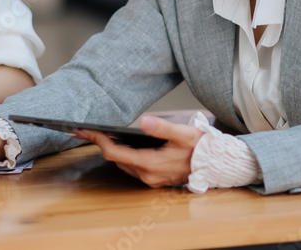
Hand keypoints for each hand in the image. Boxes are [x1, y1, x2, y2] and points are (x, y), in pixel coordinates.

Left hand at [75, 115, 204, 187]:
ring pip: (123, 164)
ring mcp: (151, 179)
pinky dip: (124, 155)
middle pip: (115, 159)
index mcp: (150, 164)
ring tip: (101, 134)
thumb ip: (163, 128)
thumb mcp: (183, 133)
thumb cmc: (200, 147)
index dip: (98, 140)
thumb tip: (144, 122)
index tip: (85, 130)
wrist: (216, 165)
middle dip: (102, 143)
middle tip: (88, 129)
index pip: (114, 153)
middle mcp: (147, 175)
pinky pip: (133, 167)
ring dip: (113, 150)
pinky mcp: (155, 179)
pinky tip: (123, 143)